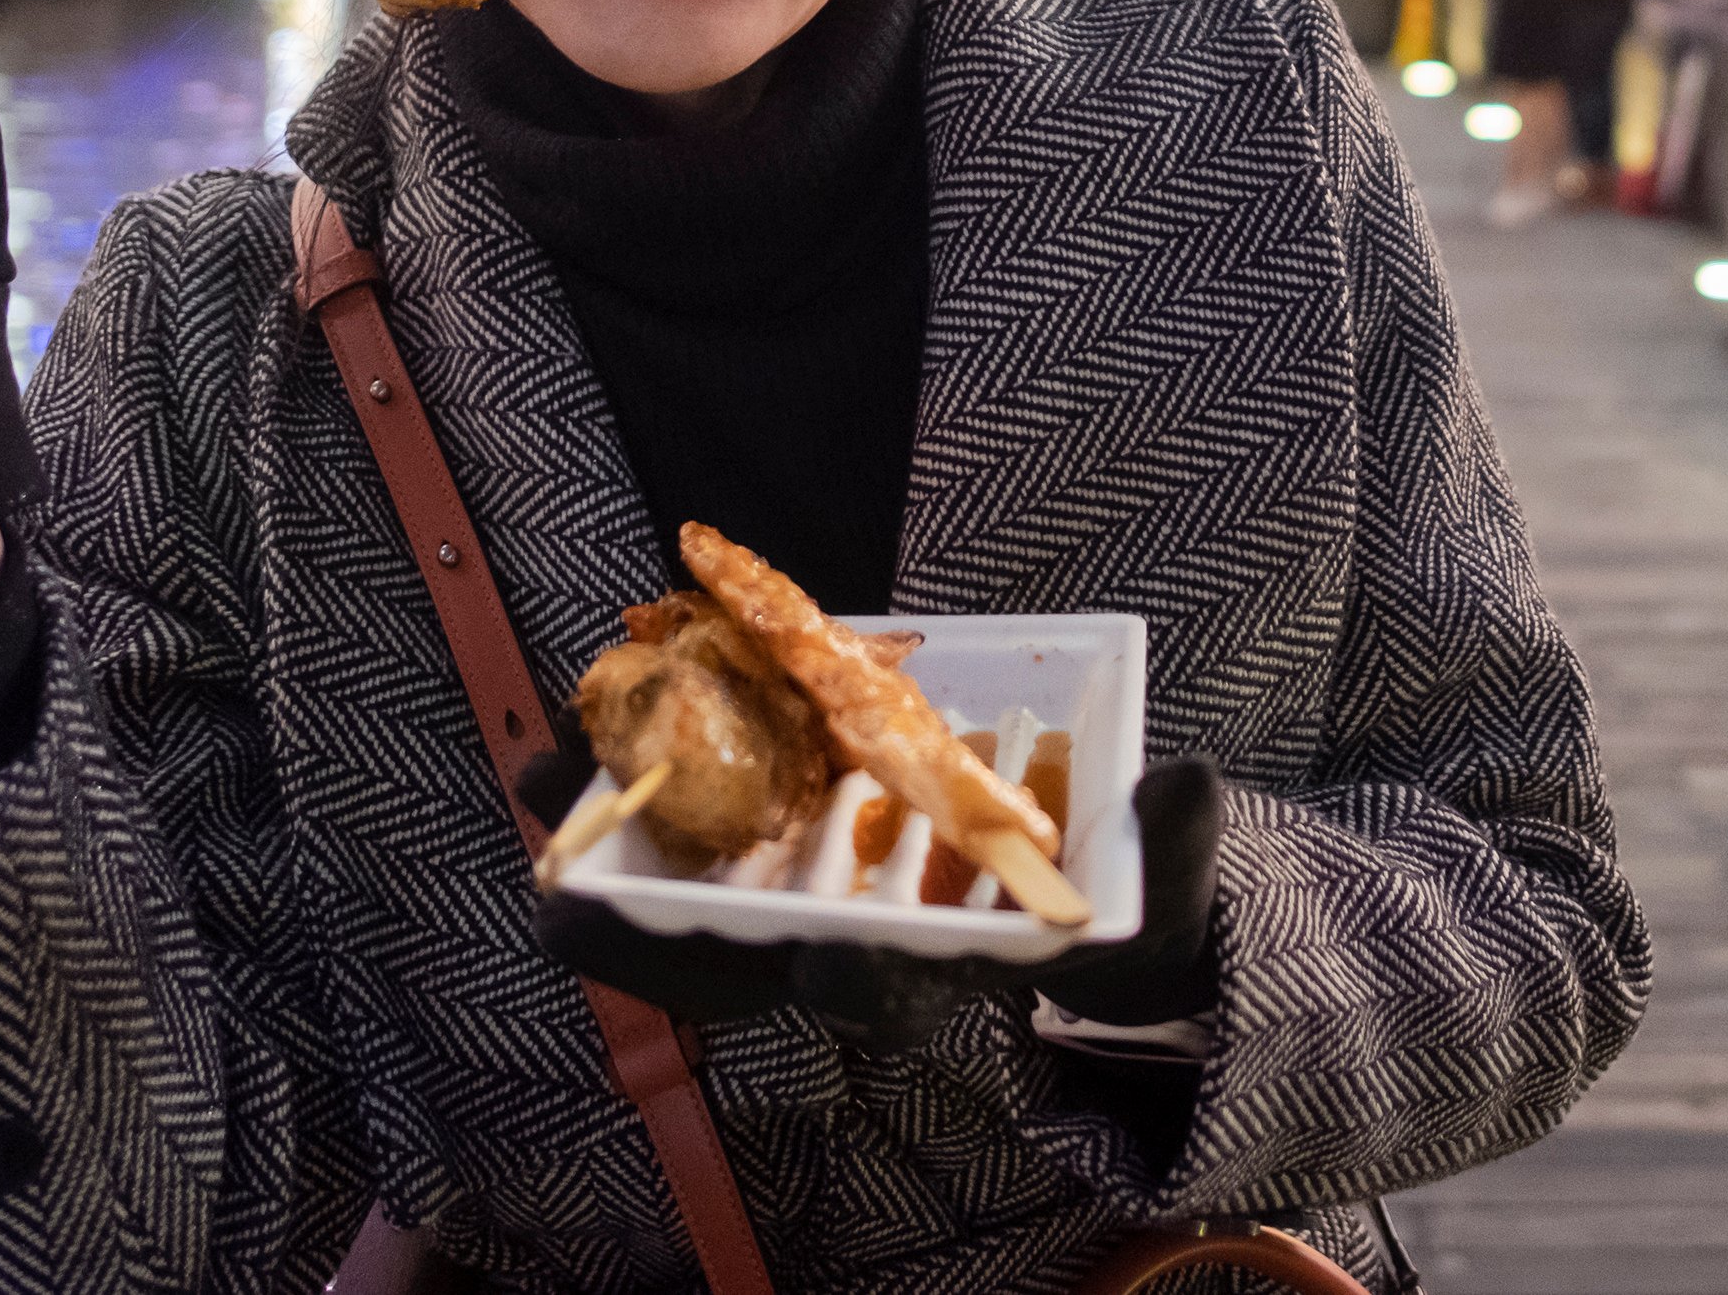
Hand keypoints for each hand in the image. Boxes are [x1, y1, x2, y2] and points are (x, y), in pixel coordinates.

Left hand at [529, 758, 1224, 1055]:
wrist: (1094, 896)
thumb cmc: (1128, 898)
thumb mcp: (1171, 874)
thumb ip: (1178, 841)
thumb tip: (1182, 791)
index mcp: (951, 964)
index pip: (893, 991)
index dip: (856, 982)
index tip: (826, 964)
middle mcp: (864, 943)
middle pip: (746, 968)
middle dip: (659, 939)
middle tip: (575, 913)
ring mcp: (818, 894)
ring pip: (695, 901)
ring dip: (618, 853)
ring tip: (545, 784)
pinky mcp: (796, 836)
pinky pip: (701, 830)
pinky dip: (643, 792)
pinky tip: (584, 736)